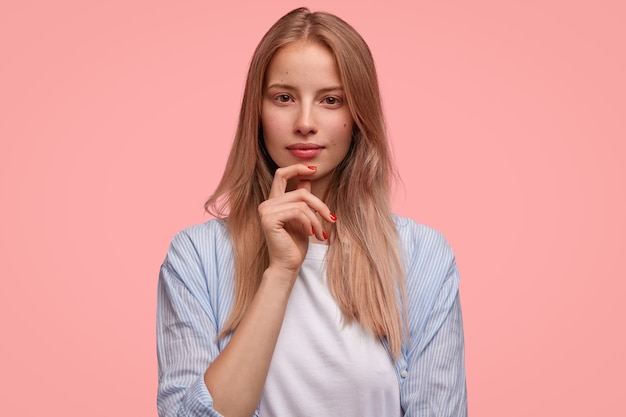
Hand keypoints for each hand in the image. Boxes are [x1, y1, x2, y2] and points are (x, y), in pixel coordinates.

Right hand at [258, 164, 335, 278]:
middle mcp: (267, 204)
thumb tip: (308, 178)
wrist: (287, 265)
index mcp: (273, 202)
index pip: (281, 174)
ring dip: (316, 219)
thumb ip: (302, 199)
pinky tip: (311, 234)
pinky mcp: (269, 219)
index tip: (314, 169)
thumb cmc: (295, 244)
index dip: (297, 168)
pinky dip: (309, 223)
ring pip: (302, 203)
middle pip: (301, 192)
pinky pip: (297, 212)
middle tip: (331, 218)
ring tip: (321, 234)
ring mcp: (266, 211)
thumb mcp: (303, 218)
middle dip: (319, 205)